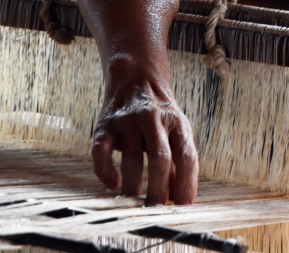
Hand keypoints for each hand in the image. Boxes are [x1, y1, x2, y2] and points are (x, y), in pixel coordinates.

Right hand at [91, 69, 197, 205]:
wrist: (136, 77)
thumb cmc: (160, 114)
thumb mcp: (175, 130)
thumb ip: (178, 162)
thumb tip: (179, 198)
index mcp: (176, 122)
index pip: (186, 154)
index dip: (187, 181)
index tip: (184, 204)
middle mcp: (154, 119)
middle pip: (160, 158)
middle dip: (158, 189)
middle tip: (156, 211)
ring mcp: (128, 121)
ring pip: (132, 158)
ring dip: (133, 185)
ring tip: (136, 203)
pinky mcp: (105, 125)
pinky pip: (100, 152)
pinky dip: (105, 171)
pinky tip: (112, 184)